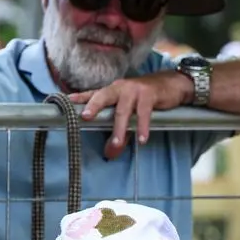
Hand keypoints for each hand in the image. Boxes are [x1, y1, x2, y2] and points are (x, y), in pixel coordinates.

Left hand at [69, 73, 187, 159]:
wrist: (172, 85)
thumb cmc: (147, 99)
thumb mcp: (131, 114)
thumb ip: (119, 133)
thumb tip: (110, 154)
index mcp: (113, 91)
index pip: (93, 93)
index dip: (80, 97)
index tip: (67, 102)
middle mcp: (120, 88)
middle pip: (103, 96)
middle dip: (93, 106)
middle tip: (85, 117)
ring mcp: (134, 90)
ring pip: (123, 110)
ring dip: (119, 128)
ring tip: (115, 144)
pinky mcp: (149, 94)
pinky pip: (143, 113)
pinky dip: (142, 127)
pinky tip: (142, 139)